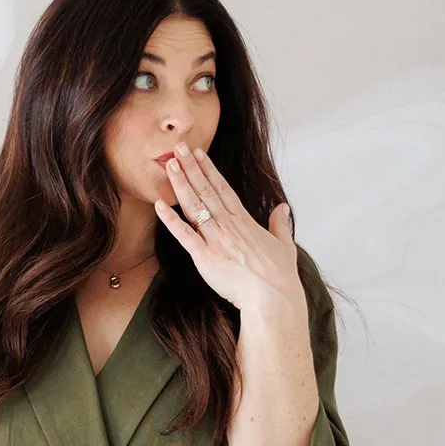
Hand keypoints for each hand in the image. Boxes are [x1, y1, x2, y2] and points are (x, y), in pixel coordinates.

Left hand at [154, 143, 305, 316]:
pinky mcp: (205, 257)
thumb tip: (282, 208)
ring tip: (169, 164)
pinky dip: (170, 219)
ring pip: (194, 206)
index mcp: (244, 221)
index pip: (223, 188)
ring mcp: (216, 239)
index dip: (209, 170)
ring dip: (180, 184)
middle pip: (206, 190)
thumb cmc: (279, 276)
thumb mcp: (284, 245)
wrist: (273, 298)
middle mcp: (228, 225)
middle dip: (191, 167)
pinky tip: (159, 204)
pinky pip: (184, 234)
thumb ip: (280, 224)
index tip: (198, 154)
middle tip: (178, 148)